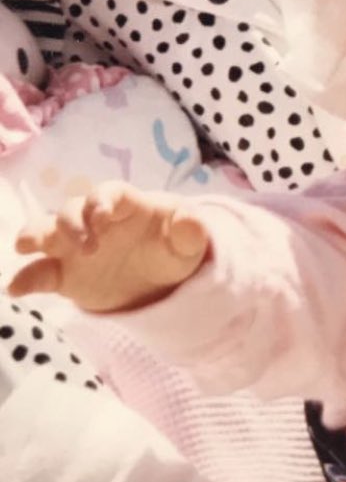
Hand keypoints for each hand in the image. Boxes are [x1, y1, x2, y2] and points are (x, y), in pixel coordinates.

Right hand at [8, 181, 208, 312]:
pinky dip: (25, 278)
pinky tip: (16, 288)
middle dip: (71, 223)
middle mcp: (93, 221)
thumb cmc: (173, 247)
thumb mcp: (190, 241)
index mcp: (125, 206)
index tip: (102, 216)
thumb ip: (191, 231)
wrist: (160, 279)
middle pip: (71, 209)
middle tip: (87, 248)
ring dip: (34, 236)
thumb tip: (191, 223)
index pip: (108, 193)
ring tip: (27, 248)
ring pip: (45, 232)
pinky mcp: (63, 274)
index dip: (101, 200)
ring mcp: (74, 246)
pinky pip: (38, 273)